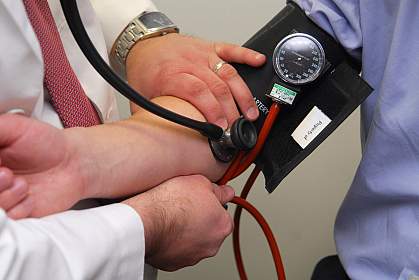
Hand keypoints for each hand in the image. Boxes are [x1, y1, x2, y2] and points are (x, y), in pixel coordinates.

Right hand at [0, 114, 84, 217]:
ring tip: (21, 184)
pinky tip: (30, 197)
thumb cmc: (44, 142)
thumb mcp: (11, 126)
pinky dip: (18, 208)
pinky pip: (6, 220)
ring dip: (3, 196)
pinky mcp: (15, 214)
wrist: (74, 162)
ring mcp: (0, 198)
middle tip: (7, 173)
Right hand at [123, 175, 234, 270]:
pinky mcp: (174, 263)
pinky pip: (176, 250)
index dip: (212, 204)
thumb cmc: (172, 202)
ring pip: (193, 242)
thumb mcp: (200, 182)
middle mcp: (212, 245)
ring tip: (172, 217)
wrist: (148, 220)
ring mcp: (193, 256)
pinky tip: (164, 229)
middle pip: (209, 230)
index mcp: (222, 225)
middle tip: (185, 207)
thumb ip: (218, 190)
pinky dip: (172, 241)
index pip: (223, 214)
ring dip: (186, 232)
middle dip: (200, 220)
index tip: (202, 199)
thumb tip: (225, 191)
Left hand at [126, 33, 265, 127]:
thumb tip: (160, 143)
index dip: (212, 111)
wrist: (143, 45)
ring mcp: (202, 54)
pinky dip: (247, 56)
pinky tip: (259, 62)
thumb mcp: (141, 98)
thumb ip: (153, 119)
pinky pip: (232, 49)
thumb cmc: (144, 71)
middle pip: (217, 87)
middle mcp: (189, 63)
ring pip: (229, 73)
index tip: (220, 129)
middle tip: (237, 129)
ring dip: (243, 95)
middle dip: (231, 111)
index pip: (198, 93)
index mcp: (171, 75)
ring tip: (250, 114)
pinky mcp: (210, 47)